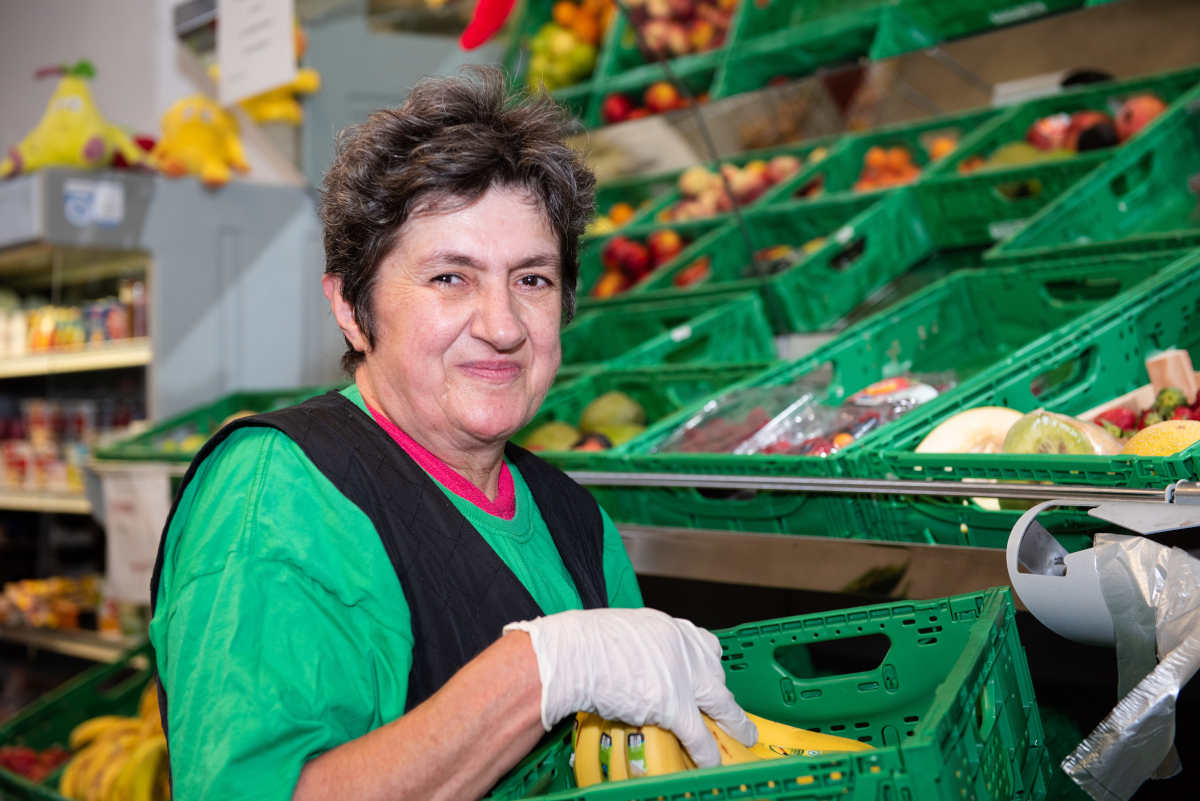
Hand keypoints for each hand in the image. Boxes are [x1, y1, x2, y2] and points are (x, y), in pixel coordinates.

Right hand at [503, 608, 755, 766]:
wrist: (570, 656)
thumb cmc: (582, 644)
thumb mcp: (621, 635)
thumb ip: (641, 650)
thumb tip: (637, 666)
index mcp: (669, 628)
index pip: (703, 644)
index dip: (709, 664)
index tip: (712, 672)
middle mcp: (683, 647)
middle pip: (715, 674)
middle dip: (722, 695)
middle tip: (729, 711)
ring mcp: (682, 677)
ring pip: (719, 703)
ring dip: (732, 723)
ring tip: (742, 735)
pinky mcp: (674, 707)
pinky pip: (698, 734)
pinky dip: (707, 751)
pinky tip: (711, 762)